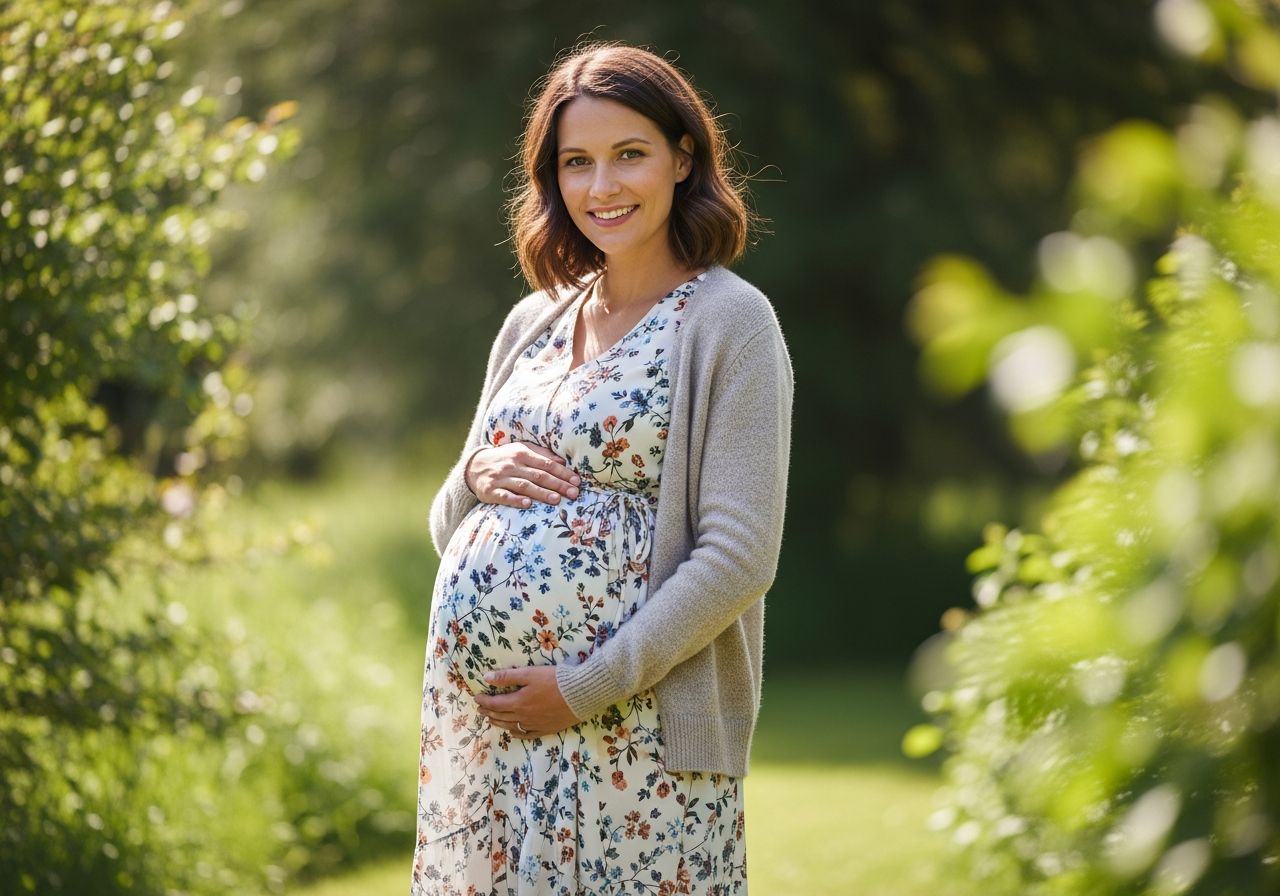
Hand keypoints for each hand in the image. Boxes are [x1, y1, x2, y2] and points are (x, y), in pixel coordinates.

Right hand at [465, 441, 580, 507]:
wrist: (474, 466)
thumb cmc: (505, 458)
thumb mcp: (521, 450)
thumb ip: (541, 454)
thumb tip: (562, 461)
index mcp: (522, 453)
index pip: (547, 464)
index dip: (562, 473)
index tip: (576, 481)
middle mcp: (512, 465)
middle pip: (538, 475)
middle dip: (558, 485)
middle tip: (574, 493)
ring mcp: (501, 478)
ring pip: (524, 486)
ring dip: (541, 493)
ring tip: (556, 499)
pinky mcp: (490, 491)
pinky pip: (504, 496)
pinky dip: (516, 500)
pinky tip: (527, 504)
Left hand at [473, 666, 580, 738]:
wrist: (581, 695)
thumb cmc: (556, 680)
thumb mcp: (530, 673)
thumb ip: (508, 676)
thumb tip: (486, 678)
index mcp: (519, 702)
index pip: (495, 703)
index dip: (484, 701)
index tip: (476, 698)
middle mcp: (524, 716)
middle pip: (501, 716)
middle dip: (489, 711)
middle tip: (481, 709)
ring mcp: (535, 725)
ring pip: (511, 726)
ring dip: (499, 723)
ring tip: (491, 720)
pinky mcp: (546, 729)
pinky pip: (527, 735)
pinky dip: (516, 734)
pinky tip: (513, 733)